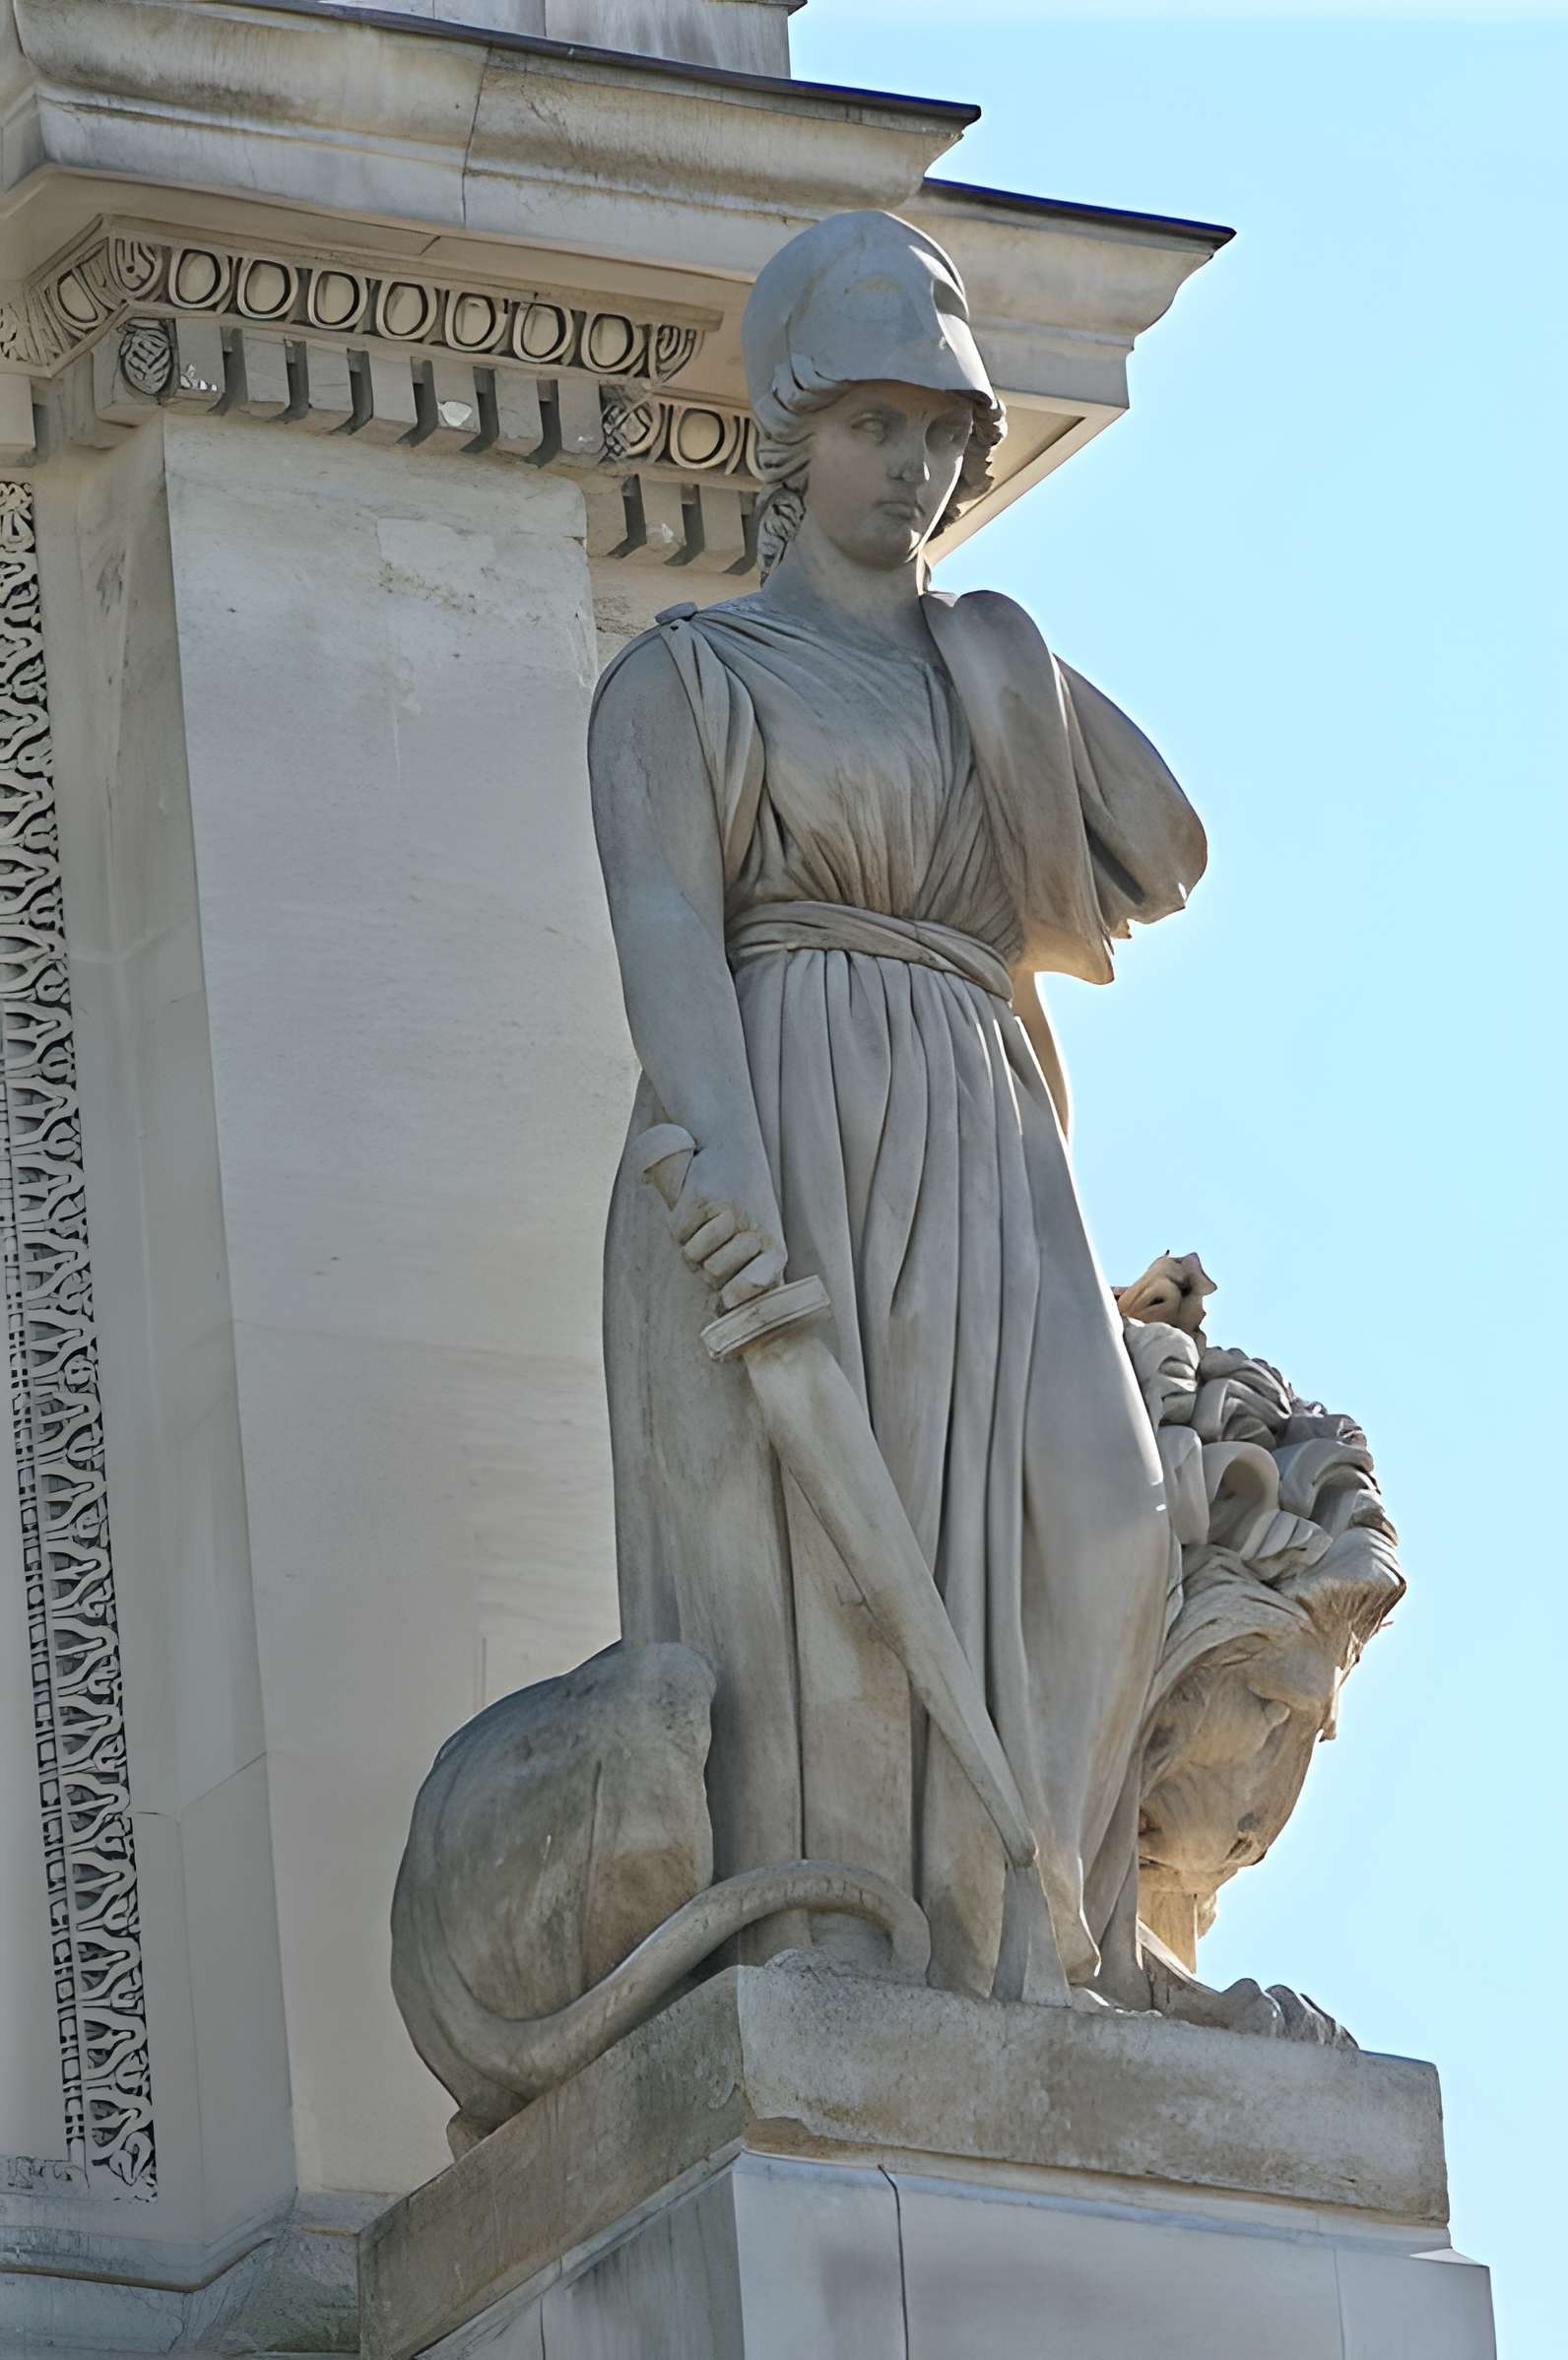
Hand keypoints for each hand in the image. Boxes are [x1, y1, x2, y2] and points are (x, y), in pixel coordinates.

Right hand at [667, 1145, 785, 1309]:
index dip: (741, 1292)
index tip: (727, 1298)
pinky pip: (678, 1234)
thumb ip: (750, 1277)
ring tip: (709, 1227)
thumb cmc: (747, 1206)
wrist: (732, 1149)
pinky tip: (697, 1210)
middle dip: (707, 1266)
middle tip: (718, 1244)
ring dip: (693, 1246)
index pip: (760, 1280)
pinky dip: (681, 1226)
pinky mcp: (702, 1198)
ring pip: (691, 1257)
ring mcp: (728, 1213)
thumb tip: (722, 1310)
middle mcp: (755, 1230)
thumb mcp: (761, 1241)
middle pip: (712, 1275)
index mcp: (774, 1248)